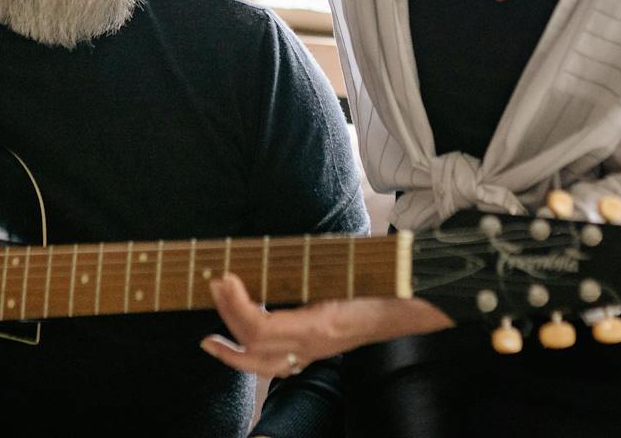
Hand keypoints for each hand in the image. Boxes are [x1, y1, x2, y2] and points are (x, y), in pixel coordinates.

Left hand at [200, 275, 452, 378]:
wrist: (409, 305)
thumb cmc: (379, 281)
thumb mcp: (341, 269)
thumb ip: (307, 268)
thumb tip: (268, 255)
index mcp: (318, 326)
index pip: (261, 328)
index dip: (236, 306)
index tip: (224, 278)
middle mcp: (313, 346)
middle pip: (255, 349)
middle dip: (228, 320)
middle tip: (214, 289)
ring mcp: (315, 352)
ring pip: (264, 366)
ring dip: (234, 353)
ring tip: (211, 341)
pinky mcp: (318, 351)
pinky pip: (279, 364)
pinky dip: (255, 357)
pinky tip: (243, 346)